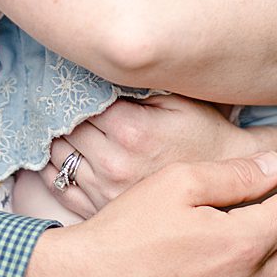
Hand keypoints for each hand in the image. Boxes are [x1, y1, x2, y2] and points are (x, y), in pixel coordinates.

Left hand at [49, 95, 249, 217]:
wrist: (223, 179)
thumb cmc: (203, 133)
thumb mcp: (179, 99)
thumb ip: (139, 85)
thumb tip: (99, 69)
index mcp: (133, 130)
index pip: (81, 101)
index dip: (76, 89)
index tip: (74, 82)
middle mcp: (114, 162)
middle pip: (65, 127)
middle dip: (63, 112)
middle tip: (63, 100)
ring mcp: (105, 189)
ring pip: (56, 154)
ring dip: (57, 137)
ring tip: (65, 125)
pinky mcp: (98, 207)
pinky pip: (57, 184)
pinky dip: (53, 166)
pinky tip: (64, 152)